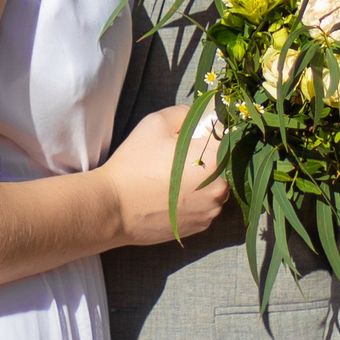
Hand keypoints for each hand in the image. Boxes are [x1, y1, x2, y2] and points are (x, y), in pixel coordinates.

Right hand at [102, 105, 228, 247]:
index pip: (225, 135)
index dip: (207, 132)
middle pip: (224, 163)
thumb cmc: (134, 163)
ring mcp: (212, 210)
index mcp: (215, 158)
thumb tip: (200, 117)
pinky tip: (171, 197)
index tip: (190, 136)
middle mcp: (221, 187)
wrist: (114, 208)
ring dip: (202, 180)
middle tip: (176, 159)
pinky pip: (206, 206)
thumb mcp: (155, 124)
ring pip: (215, 186)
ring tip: (171, 180)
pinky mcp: (201, 226)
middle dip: (206, 157)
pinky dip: (194, 200)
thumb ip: (185, 113)